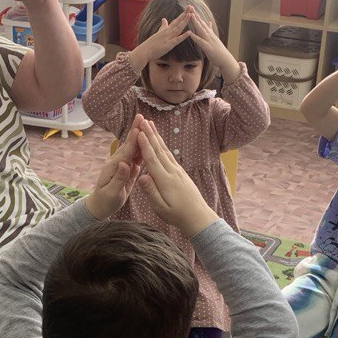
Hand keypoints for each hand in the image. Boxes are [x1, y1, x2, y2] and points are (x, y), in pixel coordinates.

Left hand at [85, 120, 142, 219]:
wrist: (100, 207)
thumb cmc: (105, 201)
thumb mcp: (111, 193)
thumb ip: (118, 179)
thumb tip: (124, 164)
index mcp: (114, 166)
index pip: (126, 150)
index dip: (133, 138)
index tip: (139, 126)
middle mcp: (119, 163)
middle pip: (129, 144)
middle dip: (136, 130)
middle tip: (142, 116)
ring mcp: (123, 165)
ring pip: (133, 149)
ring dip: (140, 137)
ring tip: (147, 125)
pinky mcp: (128, 170)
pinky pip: (136, 158)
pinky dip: (142, 149)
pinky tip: (149, 142)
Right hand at [129, 8, 191, 71]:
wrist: (144, 51)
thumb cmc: (151, 44)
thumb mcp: (158, 33)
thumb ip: (162, 26)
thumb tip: (164, 19)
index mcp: (166, 29)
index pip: (176, 20)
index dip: (182, 14)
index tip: (188, 8)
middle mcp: (168, 32)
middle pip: (178, 22)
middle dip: (185, 14)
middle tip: (191, 6)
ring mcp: (168, 37)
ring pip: (178, 28)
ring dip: (185, 21)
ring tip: (191, 15)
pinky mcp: (168, 45)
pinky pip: (177, 40)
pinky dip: (183, 36)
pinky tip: (189, 32)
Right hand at [134, 116, 215, 234]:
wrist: (198, 216)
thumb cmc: (177, 215)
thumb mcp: (161, 208)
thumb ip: (151, 192)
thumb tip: (142, 177)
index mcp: (165, 180)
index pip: (152, 159)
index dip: (145, 145)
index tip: (139, 132)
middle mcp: (172, 172)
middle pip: (159, 150)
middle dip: (150, 134)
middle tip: (143, 120)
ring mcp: (178, 171)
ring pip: (165, 150)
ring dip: (157, 136)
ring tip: (150, 124)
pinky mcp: (180, 172)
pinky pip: (169, 155)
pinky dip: (163, 146)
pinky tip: (160, 141)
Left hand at [186, 9, 238, 81]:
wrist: (226, 60)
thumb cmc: (219, 52)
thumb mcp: (214, 38)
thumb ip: (210, 30)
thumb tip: (208, 22)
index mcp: (210, 34)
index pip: (202, 23)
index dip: (197, 16)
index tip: (192, 9)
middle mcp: (210, 35)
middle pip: (201, 24)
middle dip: (195, 16)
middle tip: (189, 8)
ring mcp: (209, 41)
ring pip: (201, 30)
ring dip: (195, 23)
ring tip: (190, 16)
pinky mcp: (208, 48)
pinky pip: (200, 41)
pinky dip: (195, 37)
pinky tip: (190, 33)